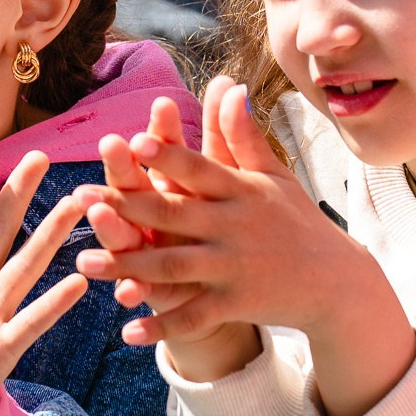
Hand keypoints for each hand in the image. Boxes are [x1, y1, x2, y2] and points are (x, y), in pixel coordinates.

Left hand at [77, 78, 412, 415]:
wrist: (336, 282)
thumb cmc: (296, 220)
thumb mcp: (273, 175)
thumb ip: (242, 136)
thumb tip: (227, 85)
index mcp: (241, 190)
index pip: (199, 168)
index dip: (168, 154)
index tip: (133, 140)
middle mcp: (235, 226)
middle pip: (173, 213)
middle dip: (124, 206)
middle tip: (78, 197)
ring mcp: (234, 267)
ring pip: (173, 266)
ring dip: (127, 266)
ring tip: (84, 264)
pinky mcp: (236, 304)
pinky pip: (193, 316)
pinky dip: (162, 325)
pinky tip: (125, 331)